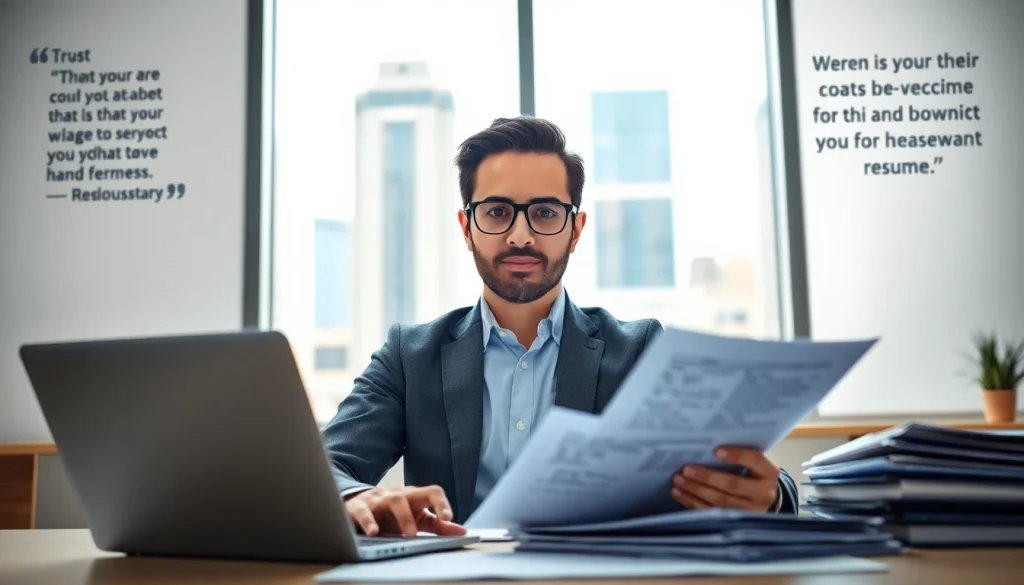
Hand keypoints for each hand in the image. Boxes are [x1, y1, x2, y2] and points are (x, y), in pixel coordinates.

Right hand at [344, 485, 466, 537]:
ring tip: (407, 535)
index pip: (432, 491)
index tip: (449, 518)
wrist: (360, 504)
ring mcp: (377, 499)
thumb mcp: (417, 518)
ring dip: (400, 518)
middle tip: (417, 534)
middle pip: (407, 497)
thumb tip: (462, 531)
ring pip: (390, 501)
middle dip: (413, 514)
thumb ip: (439, 525)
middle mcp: (396, 494)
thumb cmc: (393, 513)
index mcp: (413, 496)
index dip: (441, 503)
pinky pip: (362, 511)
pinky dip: (368, 521)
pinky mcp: (358, 507)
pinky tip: (373, 532)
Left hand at [671, 447, 780, 511]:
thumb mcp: (753, 464)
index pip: (754, 460)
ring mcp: (751, 511)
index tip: (715, 450)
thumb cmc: (752, 473)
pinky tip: (679, 493)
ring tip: (678, 480)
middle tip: (686, 469)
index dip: (736, 455)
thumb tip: (704, 447)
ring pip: (720, 502)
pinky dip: (692, 503)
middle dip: (707, 477)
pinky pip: (711, 513)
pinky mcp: (736, 523)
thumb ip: (739, 456)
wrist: (763, 498)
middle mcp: (763, 493)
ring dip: (695, 491)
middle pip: (732, 485)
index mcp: (769, 473)